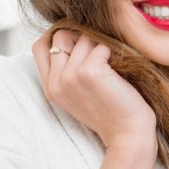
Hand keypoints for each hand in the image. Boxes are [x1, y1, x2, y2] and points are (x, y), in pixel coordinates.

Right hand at [33, 30, 156, 153]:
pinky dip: (112, 51)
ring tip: (112, 65)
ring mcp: (70, 76)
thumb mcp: (80, 93)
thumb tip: (74, 35)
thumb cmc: (111, 112)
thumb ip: (68, 70)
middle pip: (60, 35)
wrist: (128, 134)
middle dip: (81, 38)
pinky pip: (100, 45)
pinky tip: (119, 69)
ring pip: (82, 37)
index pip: (40, 46)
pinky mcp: (89, 71)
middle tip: (100, 54)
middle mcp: (56, 82)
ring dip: (100, 45)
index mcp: (51, 88)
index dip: (58, 37)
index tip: (79, 43)